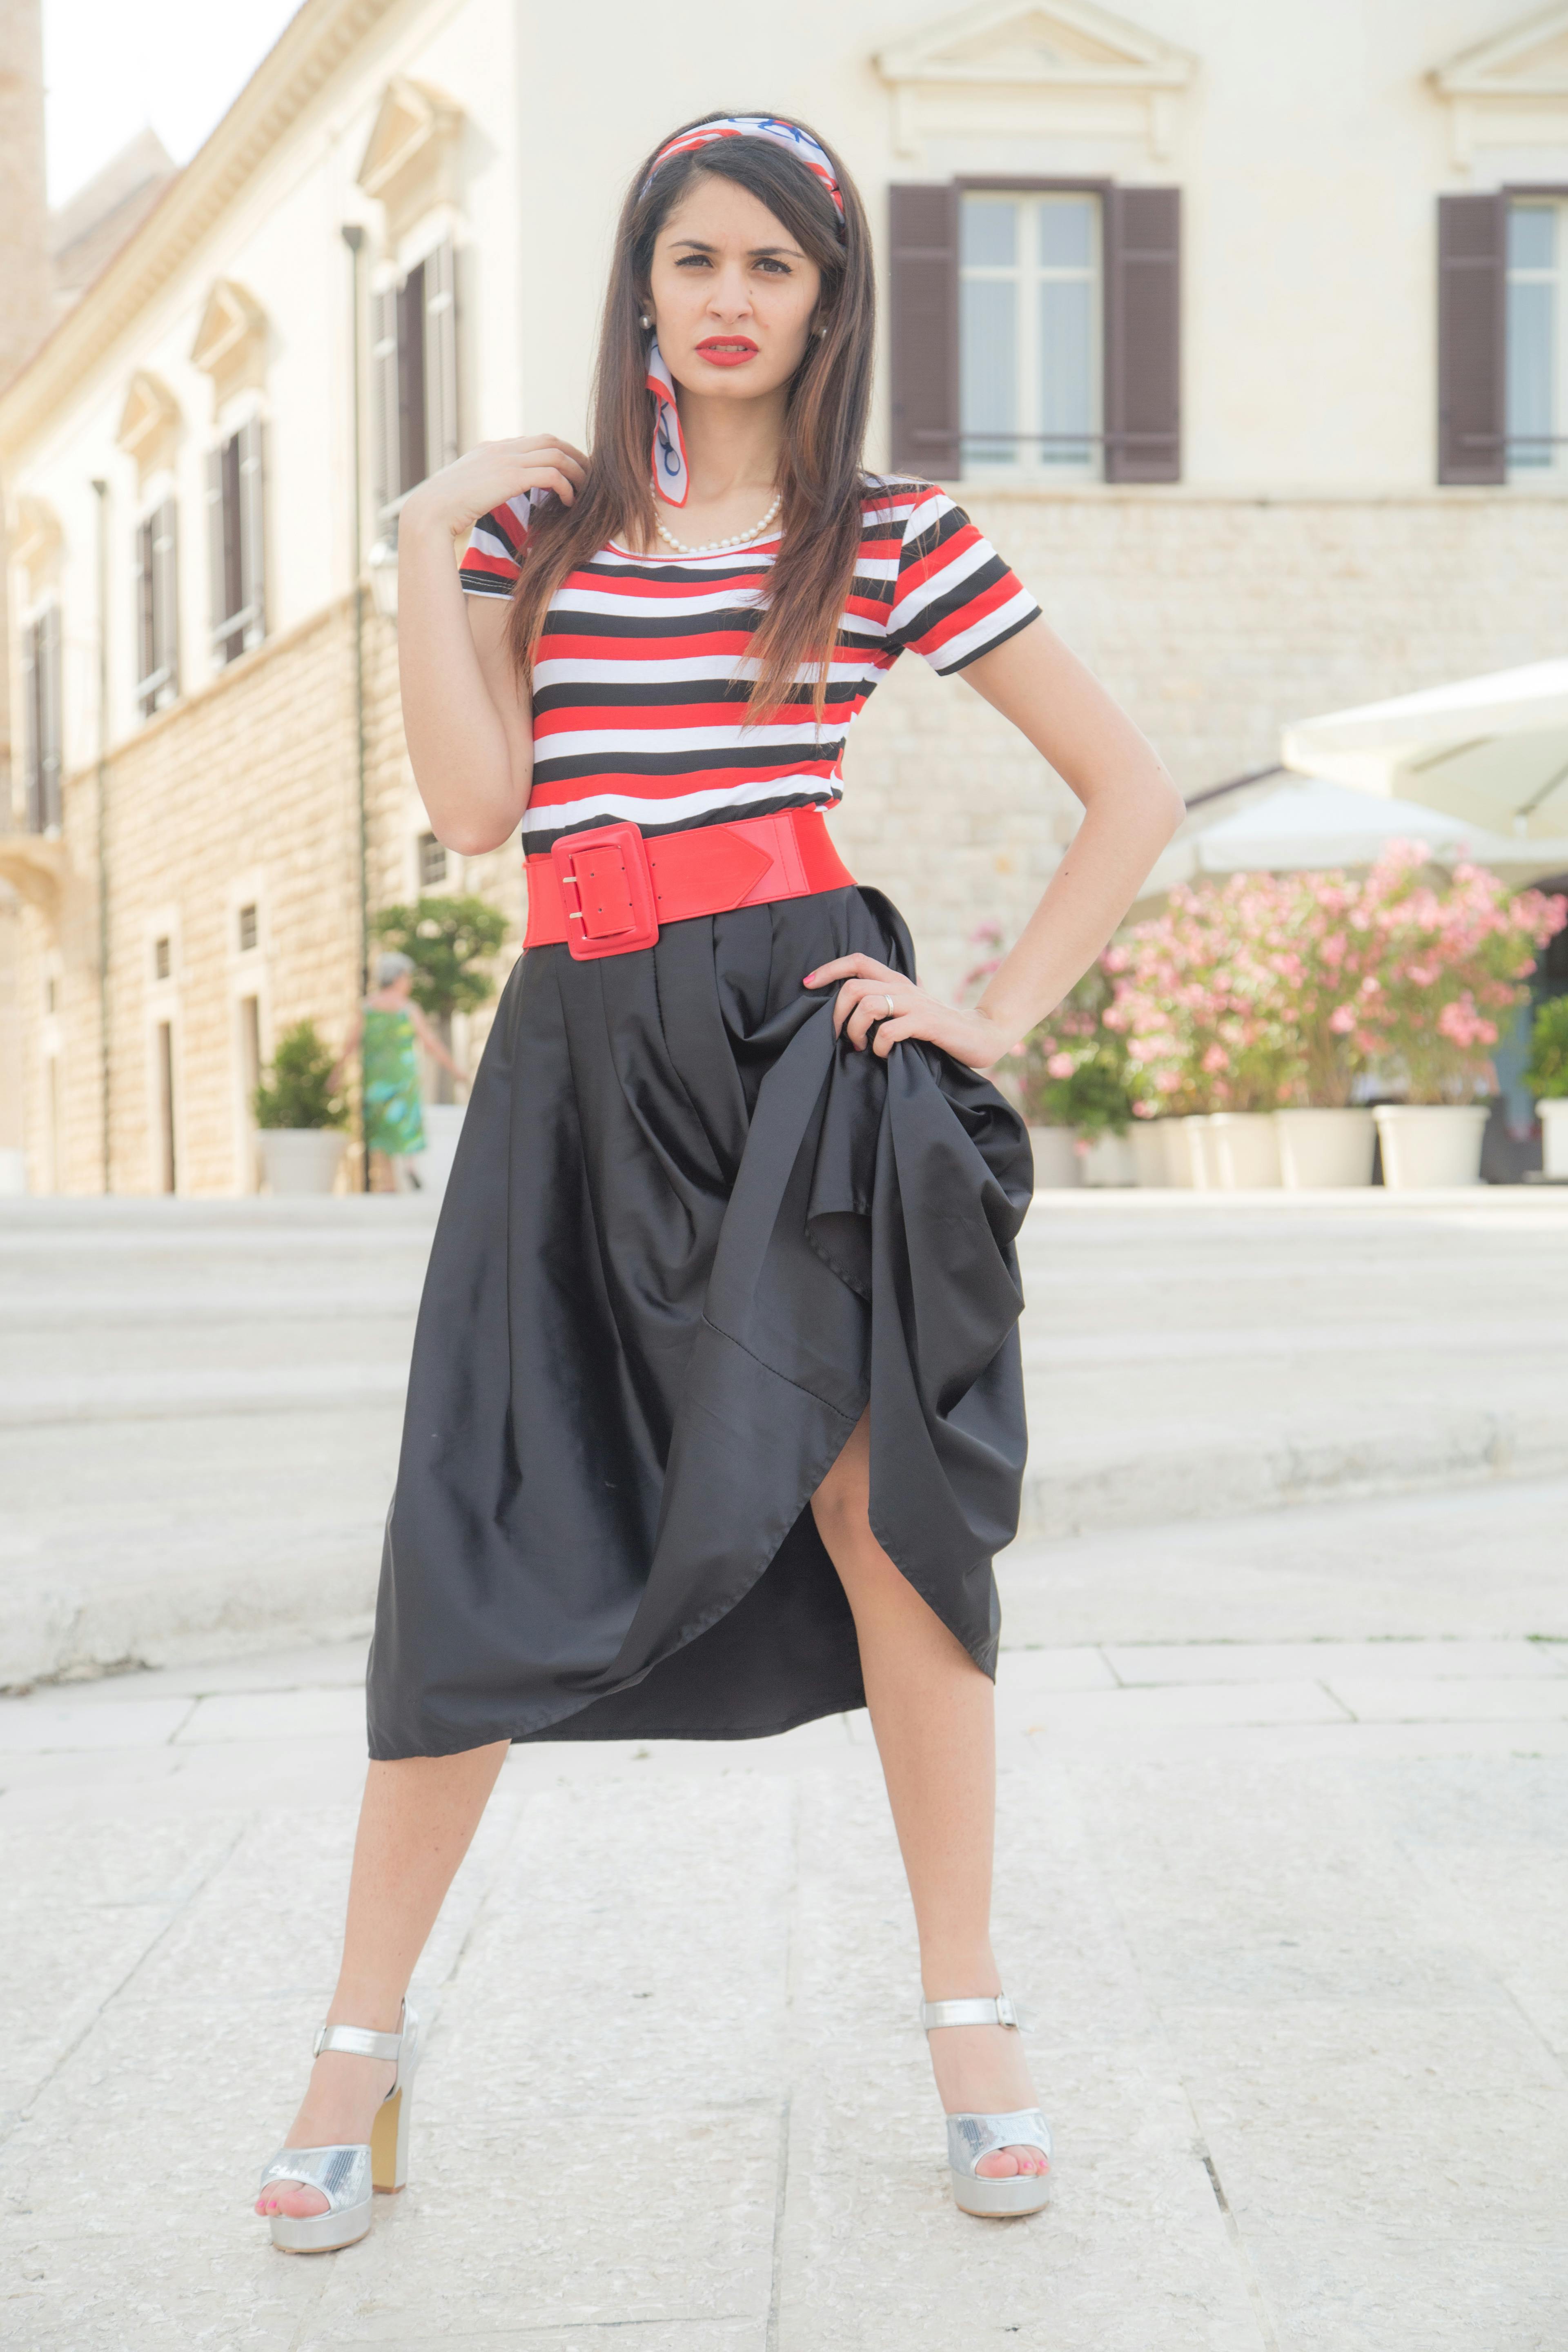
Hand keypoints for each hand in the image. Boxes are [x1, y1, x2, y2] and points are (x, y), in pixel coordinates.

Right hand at [399, 435, 588, 543]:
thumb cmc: (444, 512)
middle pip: (551, 441)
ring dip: (577, 472)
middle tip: (591, 478)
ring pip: (556, 454)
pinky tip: (569, 502)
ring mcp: (505, 459)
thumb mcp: (467, 493)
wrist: (428, 512)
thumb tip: (495, 500)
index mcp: (491, 449)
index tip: (573, 473)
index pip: (535, 442)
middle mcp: (500, 448)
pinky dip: (566, 486)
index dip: (559, 454)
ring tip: (587, 492)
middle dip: (576, 457)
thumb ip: (486, 488)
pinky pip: (551, 474)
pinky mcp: (510, 476)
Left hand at [803, 954, 1017, 1069]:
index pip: (857, 961)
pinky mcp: (928, 1023)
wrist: (981, 1036)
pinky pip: (890, 1030)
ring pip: (868, 1005)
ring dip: (855, 1030)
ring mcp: (916, 1004)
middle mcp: (903, 988)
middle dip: (837, 1013)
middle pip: (854, 986)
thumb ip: (885, 1006)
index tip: (808, 984)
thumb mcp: (908, 1011)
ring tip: (860, 1047)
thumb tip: (850, 1013)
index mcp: (897, 982)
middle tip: (839, 1036)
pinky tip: (883, 1054)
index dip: (829, 969)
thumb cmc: (938, 1029)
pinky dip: (879, 1045)